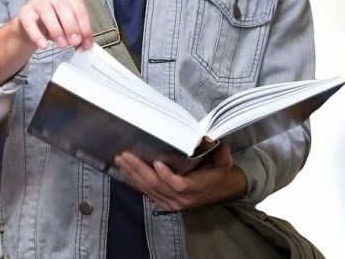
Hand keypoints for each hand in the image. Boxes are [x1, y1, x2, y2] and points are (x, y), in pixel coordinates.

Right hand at [0, 0, 93, 84]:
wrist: (32, 25)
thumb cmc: (55, 23)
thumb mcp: (68, 28)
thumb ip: (78, 35)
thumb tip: (86, 46)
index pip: (79, 9)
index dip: (84, 27)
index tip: (87, 43)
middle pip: (63, 7)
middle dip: (71, 26)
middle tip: (75, 42)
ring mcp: (38, 2)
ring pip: (47, 12)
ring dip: (56, 30)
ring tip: (62, 45)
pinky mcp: (25, 12)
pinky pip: (30, 22)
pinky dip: (37, 35)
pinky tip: (43, 46)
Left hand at [114, 142, 247, 211]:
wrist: (215, 190)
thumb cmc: (216, 174)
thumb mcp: (224, 163)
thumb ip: (222, 154)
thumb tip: (220, 142)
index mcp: (196, 187)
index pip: (179, 184)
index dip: (167, 176)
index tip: (157, 163)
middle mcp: (182, 198)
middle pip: (157, 185)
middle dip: (139, 170)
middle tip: (126, 156)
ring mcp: (171, 202)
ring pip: (149, 189)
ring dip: (133, 174)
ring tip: (121, 160)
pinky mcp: (164, 203)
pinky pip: (147, 193)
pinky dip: (135, 181)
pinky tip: (126, 171)